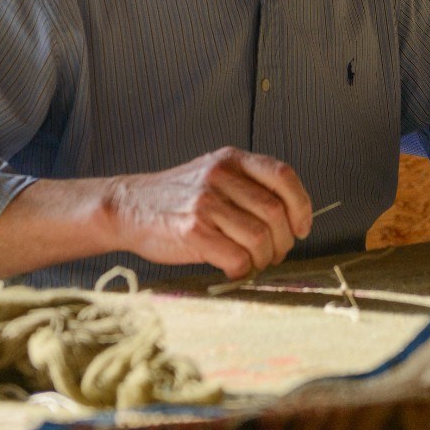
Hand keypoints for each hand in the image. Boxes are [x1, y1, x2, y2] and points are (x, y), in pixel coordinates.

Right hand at [105, 146, 313, 279]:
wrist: (127, 208)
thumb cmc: (176, 198)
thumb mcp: (213, 175)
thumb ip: (247, 186)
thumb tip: (291, 220)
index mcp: (230, 159)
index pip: (283, 176)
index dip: (301, 205)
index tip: (302, 227)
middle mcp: (220, 176)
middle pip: (275, 213)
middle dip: (282, 241)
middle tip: (274, 254)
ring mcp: (206, 203)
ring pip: (260, 238)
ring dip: (263, 258)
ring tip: (253, 262)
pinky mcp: (193, 230)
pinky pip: (237, 257)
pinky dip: (241, 269)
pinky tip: (231, 268)